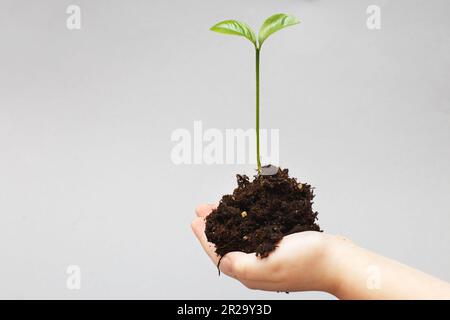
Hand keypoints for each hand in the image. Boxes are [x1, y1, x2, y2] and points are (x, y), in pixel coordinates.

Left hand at [191, 204, 338, 292]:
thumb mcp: (270, 263)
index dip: (205, 236)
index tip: (196, 219)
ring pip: (241, 237)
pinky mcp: (281, 249)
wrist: (340, 261)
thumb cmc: (309, 262)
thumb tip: (222, 260)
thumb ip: (241, 264)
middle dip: (214, 226)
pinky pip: (257, 233)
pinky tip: (248, 212)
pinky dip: (247, 220)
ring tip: (221, 206)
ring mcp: (269, 257)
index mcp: (250, 273)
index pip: (218, 254)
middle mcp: (257, 267)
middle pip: (228, 244)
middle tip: (205, 208)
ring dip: (229, 220)